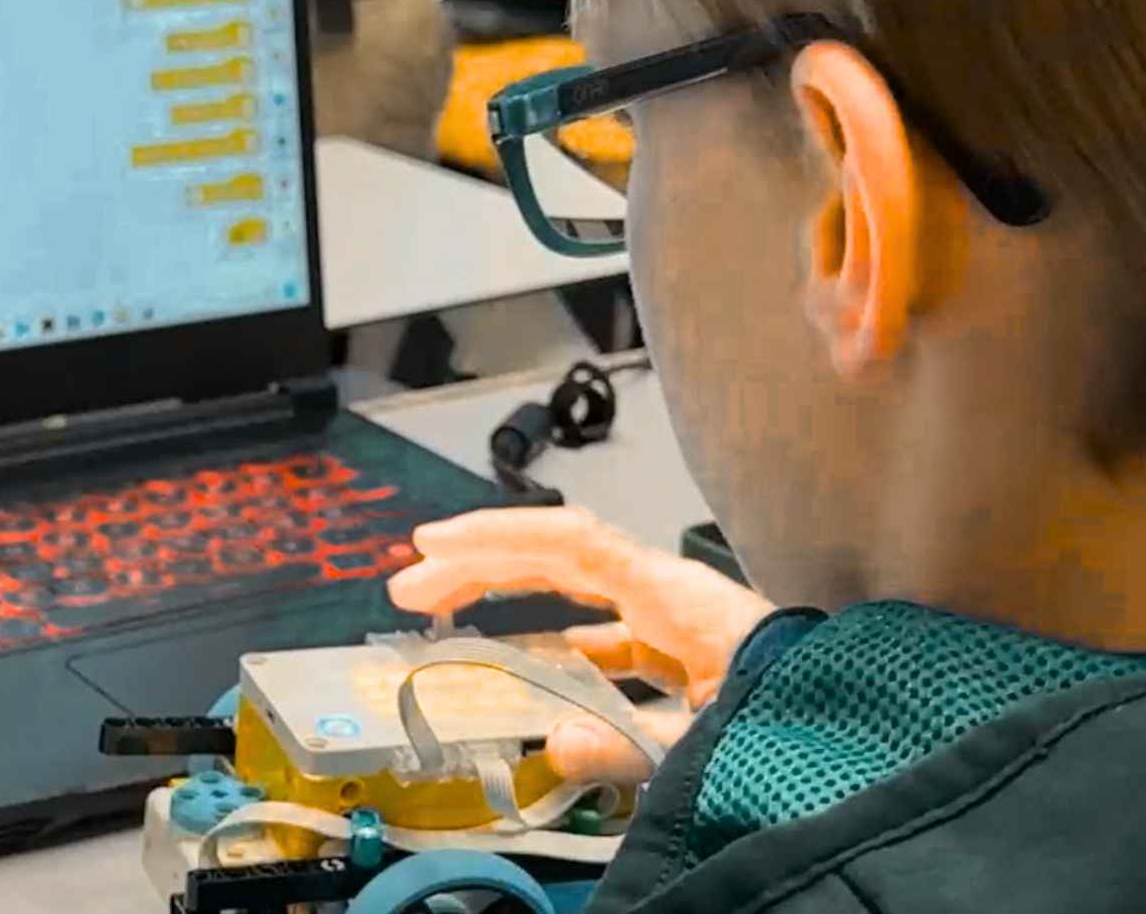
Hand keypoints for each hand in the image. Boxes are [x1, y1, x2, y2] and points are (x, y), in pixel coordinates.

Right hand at [388, 507, 775, 784]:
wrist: (882, 753)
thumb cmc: (807, 729)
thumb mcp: (711, 744)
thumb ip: (628, 746)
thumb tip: (553, 743)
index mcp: (676, 597)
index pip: (568, 543)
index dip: (493, 540)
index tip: (431, 549)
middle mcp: (673, 596)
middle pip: (559, 556)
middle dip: (480, 565)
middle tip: (411, 585)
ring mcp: (679, 621)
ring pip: (577, 590)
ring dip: (510, 595)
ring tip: (447, 612)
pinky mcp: (686, 652)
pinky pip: (606, 630)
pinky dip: (556, 636)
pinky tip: (528, 658)